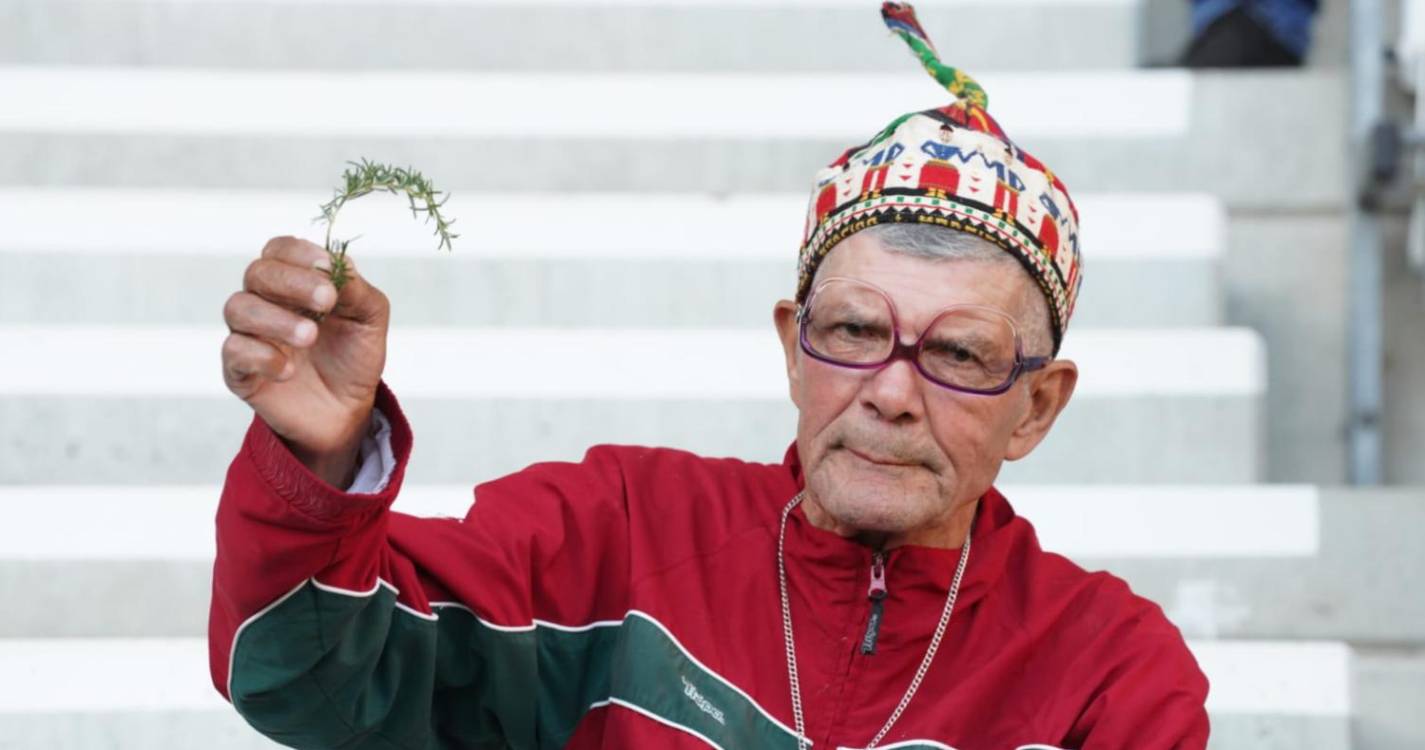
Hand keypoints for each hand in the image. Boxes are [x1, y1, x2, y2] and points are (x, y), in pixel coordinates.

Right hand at [222, 237, 389, 473]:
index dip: (299, 253)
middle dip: (292, 282)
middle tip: (326, 301)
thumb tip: (337, 265)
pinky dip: (262, 357)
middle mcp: (265, 301)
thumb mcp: (369, 318)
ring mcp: (249, 334)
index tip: (328, 268)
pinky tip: (290, 370)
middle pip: (257, 273)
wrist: (348, 409)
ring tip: (311, 337)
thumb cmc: (354, 355)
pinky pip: (234, 351)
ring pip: (238, 308)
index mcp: (293, 280)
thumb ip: (356, 289)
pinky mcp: (239, 369)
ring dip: (276, 319)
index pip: (280, 249)